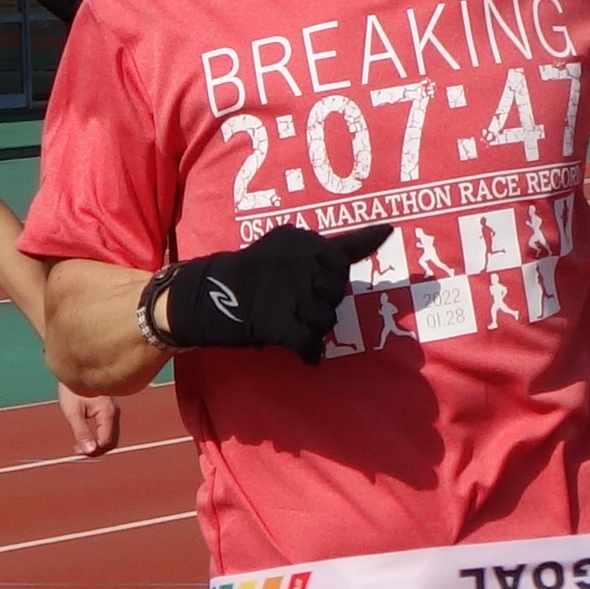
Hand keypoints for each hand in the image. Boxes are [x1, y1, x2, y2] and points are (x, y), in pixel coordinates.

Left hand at [54, 385, 126, 458]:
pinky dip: (97, 436)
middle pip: (111, 441)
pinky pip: (107, 429)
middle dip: (95, 449)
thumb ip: (82, 432)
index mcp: (108, 412)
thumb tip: (90, 451)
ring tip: (78, 445)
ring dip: (96, 444)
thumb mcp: (73, 412)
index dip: (93, 450)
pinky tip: (84, 436)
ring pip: (110, 436)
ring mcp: (113, 411)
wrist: (74, 368)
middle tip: (76, 450)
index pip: (106, 441)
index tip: (76, 450)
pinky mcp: (109, 410)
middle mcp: (115, 412)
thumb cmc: (72, 389)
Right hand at [157, 220, 392, 361]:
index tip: (387, 232)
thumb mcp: (281, 250)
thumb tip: (383, 234)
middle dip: (323, 306)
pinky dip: (309, 353)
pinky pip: (308, 343)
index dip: (356, 255)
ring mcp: (287, 289)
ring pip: (325, 321)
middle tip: (296, 306)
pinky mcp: (275, 320)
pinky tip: (307, 356)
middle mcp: (297, 260)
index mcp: (299, 240)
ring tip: (288, 323)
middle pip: (336, 294)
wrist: (202, 297)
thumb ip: (322, 253)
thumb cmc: (248, 277)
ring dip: (312, 329)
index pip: (342, 255)